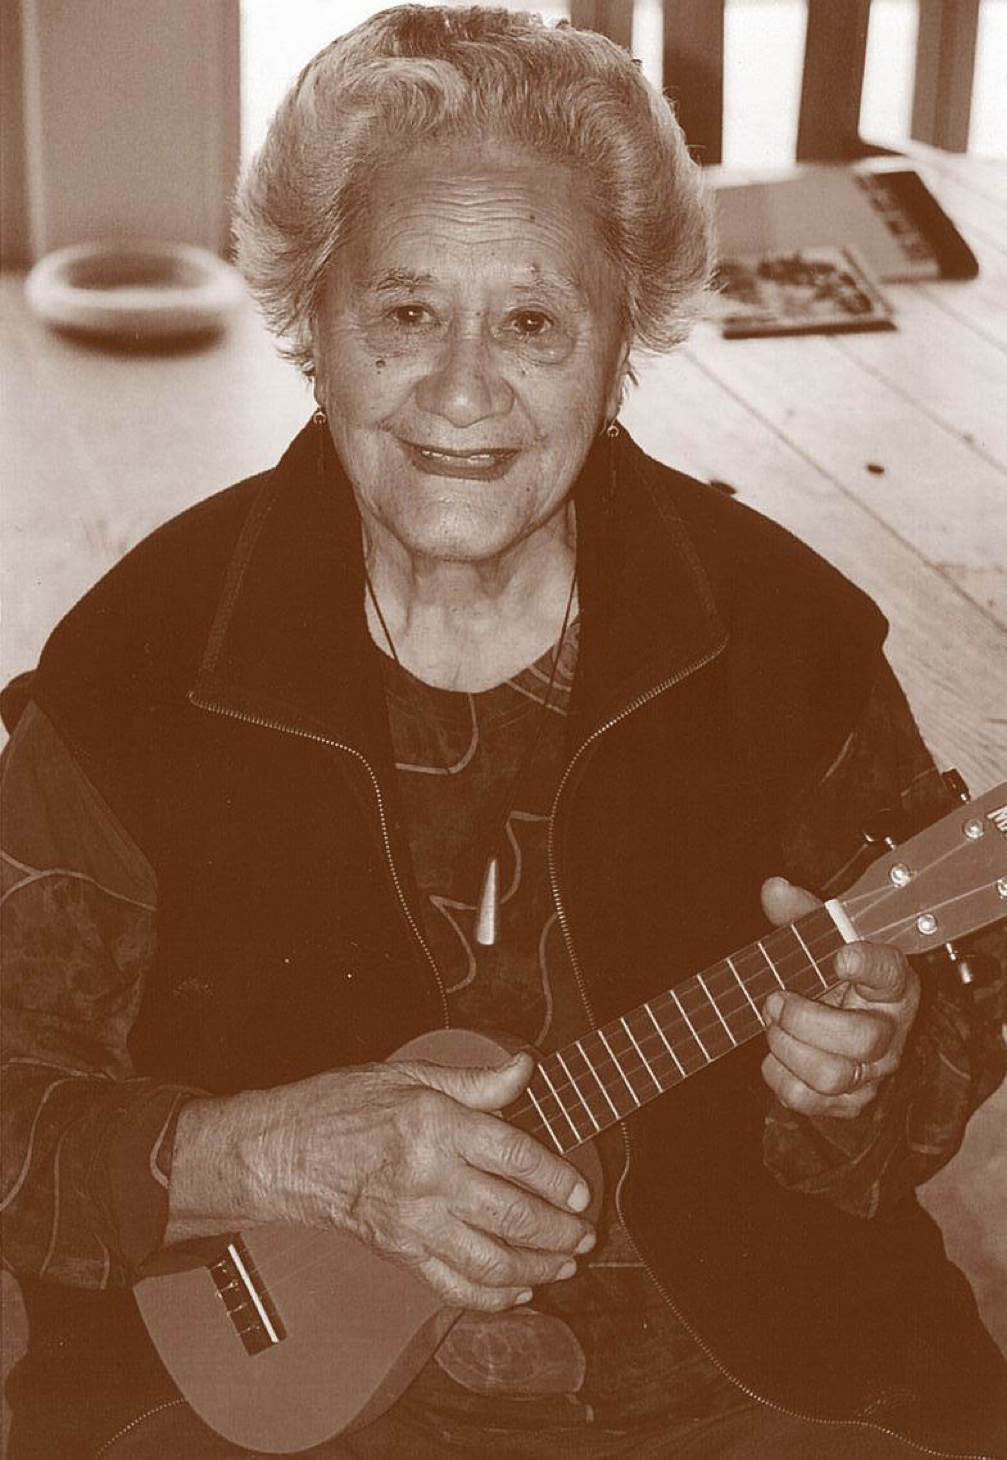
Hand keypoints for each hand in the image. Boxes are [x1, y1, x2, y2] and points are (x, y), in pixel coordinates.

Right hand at [230, 1052, 594, 1311]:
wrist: (284, 1153)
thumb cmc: (343, 1106)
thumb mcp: (411, 1075)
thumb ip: (476, 1081)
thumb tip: (525, 1069)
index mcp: (436, 1126)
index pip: (513, 1156)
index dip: (556, 1178)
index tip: (581, 1192)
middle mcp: (428, 1178)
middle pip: (511, 1215)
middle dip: (559, 1231)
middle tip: (585, 1234)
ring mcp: (413, 1222)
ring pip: (490, 1259)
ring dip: (537, 1268)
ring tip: (565, 1264)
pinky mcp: (399, 1253)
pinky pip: (454, 1286)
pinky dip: (492, 1296)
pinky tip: (518, 1290)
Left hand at [758, 877, 920, 1118]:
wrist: (839, 1019)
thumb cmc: (830, 975)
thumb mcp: (820, 940)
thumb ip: (800, 914)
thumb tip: (775, 889)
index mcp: (891, 981)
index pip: (891, 972)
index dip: (868, 965)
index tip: (839, 956)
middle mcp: (890, 1030)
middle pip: (861, 1040)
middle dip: (805, 1020)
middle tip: (776, 999)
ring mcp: (872, 1071)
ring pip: (833, 1076)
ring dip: (788, 1048)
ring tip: (771, 1024)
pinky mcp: (849, 1101)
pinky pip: (810, 1102)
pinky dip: (779, 1077)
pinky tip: (774, 1054)